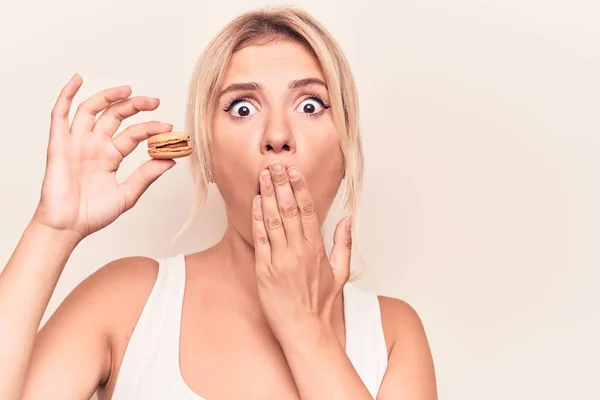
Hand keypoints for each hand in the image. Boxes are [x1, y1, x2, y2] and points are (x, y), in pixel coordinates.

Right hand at [32, 74, 175, 239]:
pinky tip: (77, 80)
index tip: (169, 127)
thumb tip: (171, 160)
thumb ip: (147, 176)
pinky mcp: (59, 145)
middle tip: (155, 101)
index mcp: (110, 156)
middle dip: (134, 106)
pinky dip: (66, 95)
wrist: (68, 227)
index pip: (134, 134)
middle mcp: (94, 145)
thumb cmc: (93, 215)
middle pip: (115, 116)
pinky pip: (60, 115)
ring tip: (128, 90)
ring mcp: (76, 143)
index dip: (151, 128)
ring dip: (108, 96)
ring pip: (91, 110)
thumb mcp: (128, 194)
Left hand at [251, 160, 351, 336]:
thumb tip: (347, 218)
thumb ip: (343, 242)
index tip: (294, 170)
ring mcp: (281, 259)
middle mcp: (300, 250)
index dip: (300, 188)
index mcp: (317, 248)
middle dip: (282, 184)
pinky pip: (260, 239)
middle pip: (290, 209)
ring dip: (268, 195)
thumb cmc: (322, 303)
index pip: (308, 210)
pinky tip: (255, 202)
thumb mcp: (340, 271)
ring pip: (274, 219)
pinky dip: (257, 218)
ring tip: (263, 176)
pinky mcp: (265, 270)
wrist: (305, 329)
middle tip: (275, 164)